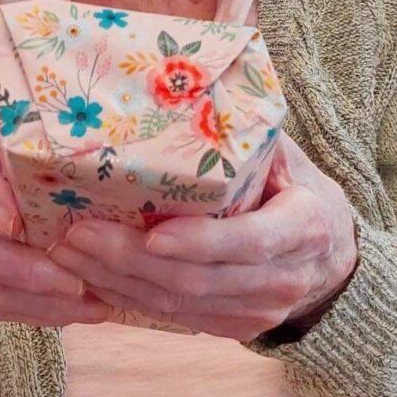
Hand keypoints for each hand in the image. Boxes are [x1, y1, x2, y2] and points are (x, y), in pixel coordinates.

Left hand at [47, 134, 358, 339]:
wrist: (330, 256)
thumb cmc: (296, 188)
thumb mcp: (286, 152)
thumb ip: (246, 124)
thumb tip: (198, 68)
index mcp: (305, 227)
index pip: (250, 241)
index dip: (200, 241)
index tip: (153, 233)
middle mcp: (284, 278)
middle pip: (200, 279)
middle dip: (131, 260)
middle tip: (77, 234)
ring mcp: (258, 311)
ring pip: (179, 305)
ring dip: (117, 282)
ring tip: (66, 253)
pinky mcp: (233, 328)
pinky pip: (175, 320)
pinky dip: (128, 300)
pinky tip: (90, 277)